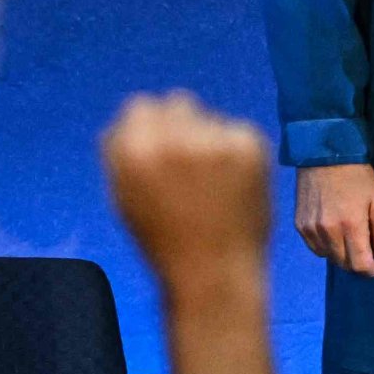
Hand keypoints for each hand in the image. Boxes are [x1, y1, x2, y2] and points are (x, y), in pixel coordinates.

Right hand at [103, 92, 274, 278]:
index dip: (150, 128)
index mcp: (133, 149)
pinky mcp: (248, 143)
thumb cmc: (165, 239)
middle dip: (182, 125)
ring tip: (213, 184)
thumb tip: (138, 113)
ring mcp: (213, 138)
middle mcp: (171, 137)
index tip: (160, 147)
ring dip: (211, 139)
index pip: (139, 106)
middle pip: (177, 101)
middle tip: (192, 163)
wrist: (214, 272)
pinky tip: (234, 185)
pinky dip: (238, 152)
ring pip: (211, 117)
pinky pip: (238, 131)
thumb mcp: (125, 194)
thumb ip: (127, 150)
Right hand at [293, 162, 373, 276]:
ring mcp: (311, 230)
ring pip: (331, 258)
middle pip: (345, 264)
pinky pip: (317, 249)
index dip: (372, 269)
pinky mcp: (300, 227)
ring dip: (344, 255)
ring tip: (352, 236)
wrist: (324, 155)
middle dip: (360, 262)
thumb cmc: (358, 177)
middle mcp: (328, 231)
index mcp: (351, 224)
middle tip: (368, 248)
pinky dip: (328, 247)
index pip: (361, 265)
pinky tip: (335, 232)